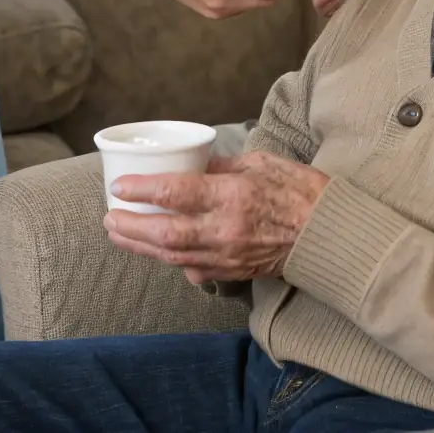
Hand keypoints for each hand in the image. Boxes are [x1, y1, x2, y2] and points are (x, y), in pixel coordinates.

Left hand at [103, 152, 328, 282]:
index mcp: (232, 194)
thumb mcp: (259, 161)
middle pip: (164, 232)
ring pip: (171, 255)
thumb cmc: (296, 189)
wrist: (326, 233)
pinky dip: (169, 260)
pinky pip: (191, 269)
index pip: (175, 192)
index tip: (119, 186)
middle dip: (130, 226)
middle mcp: (224, 228)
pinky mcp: (231, 272)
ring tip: (118, 234)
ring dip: (141, 245)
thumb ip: (220, 166)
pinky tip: (155, 250)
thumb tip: (190, 165)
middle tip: (108, 216)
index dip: (142, 190)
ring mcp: (226, 255)